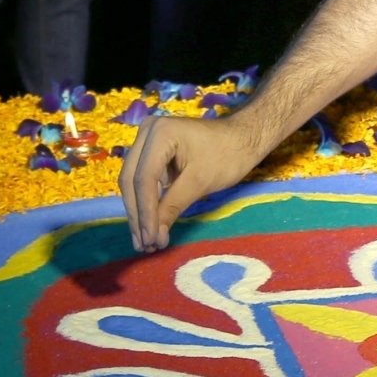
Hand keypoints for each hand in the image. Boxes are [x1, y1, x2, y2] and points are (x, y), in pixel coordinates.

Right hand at [120, 114, 264, 251]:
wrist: (244, 138)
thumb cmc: (228, 156)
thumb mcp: (200, 182)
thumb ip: (172, 206)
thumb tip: (155, 237)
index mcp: (159, 133)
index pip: (144, 179)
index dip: (145, 212)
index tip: (150, 239)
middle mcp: (147, 132)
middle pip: (132, 180)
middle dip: (138, 215)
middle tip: (144, 245)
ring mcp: (147, 140)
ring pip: (133, 182)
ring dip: (139, 212)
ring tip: (145, 241)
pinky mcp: (151, 151)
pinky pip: (143, 179)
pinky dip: (147, 202)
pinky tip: (149, 225)